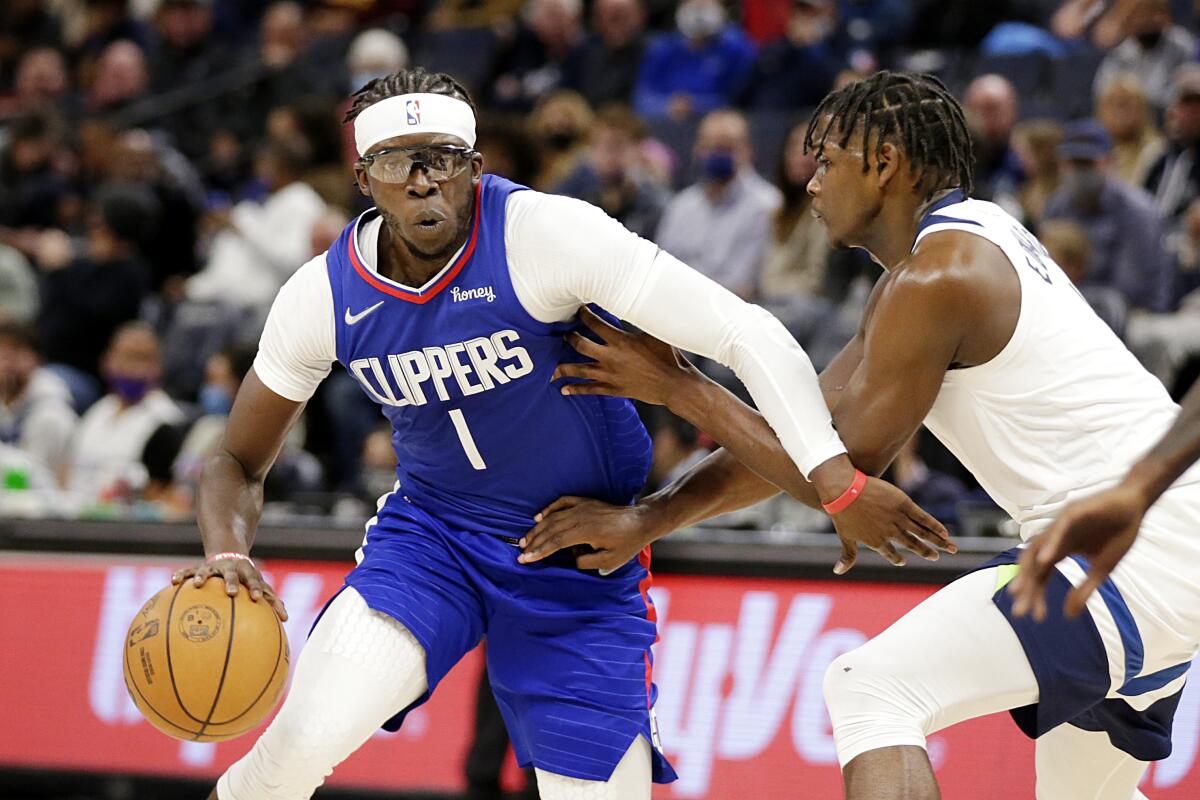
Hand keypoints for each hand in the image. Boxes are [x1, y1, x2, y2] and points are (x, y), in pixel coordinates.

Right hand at [172, 556, 287, 619]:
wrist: (231, 554)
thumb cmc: (247, 578)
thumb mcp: (258, 585)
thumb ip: (271, 600)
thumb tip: (286, 619)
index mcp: (248, 574)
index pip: (255, 582)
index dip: (256, 589)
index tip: (257, 599)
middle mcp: (232, 569)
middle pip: (233, 575)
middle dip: (233, 582)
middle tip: (232, 592)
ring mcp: (215, 568)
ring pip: (208, 570)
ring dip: (204, 576)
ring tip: (197, 584)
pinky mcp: (200, 567)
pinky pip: (188, 571)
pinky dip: (181, 575)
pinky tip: (172, 581)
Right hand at [519, 496, 652, 571]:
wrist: (640, 521)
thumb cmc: (626, 543)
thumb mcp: (609, 561)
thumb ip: (586, 562)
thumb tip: (570, 558)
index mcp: (586, 531)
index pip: (556, 542)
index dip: (539, 551)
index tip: (526, 559)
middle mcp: (580, 516)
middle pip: (550, 529)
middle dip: (533, 542)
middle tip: (520, 553)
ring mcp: (582, 506)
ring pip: (552, 517)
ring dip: (537, 529)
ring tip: (524, 540)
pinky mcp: (584, 501)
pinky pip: (561, 503)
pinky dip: (548, 509)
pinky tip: (538, 517)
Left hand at [554, 307, 702, 406]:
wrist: (674, 384)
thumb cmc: (669, 357)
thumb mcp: (655, 333)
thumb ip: (641, 321)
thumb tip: (639, 303)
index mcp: (620, 340)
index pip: (594, 323)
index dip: (585, 314)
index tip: (580, 310)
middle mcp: (611, 357)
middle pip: (580, 345)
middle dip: (570, 338)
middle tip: (565, 335)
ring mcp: (610, 375)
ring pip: (579, 370)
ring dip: (563, 368)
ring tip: (551, 369)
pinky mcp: (614, 389)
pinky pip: (590, 389)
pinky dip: (576, 389)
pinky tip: (564, 389)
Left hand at [827, 475, 955, 573]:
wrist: (844, 490)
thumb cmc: (842, 513)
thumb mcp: (845, 537)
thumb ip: (847, 556)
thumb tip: (837, 572)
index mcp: (877, 542)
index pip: (891, 553)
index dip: (897, 558)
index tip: (902, 561)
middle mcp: (890, 533)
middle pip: (912, 544)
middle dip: (926, 552)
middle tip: (936, 557)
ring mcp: (898, 518)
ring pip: (922, 533)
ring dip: (938, 541)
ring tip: (951, 548)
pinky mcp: (903, 504)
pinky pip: (923, 517)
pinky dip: (935, 525)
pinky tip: (944, 532)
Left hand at [1008, 483, 1144, 621]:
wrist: (1136, 506)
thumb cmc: (1118, 535)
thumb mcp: (1102, 569)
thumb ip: (1084, 590)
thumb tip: (1069, 616)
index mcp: (1060, 549)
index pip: (1041, 575)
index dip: (1036, 595)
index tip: (1035, 617)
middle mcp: (1055, 537)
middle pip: (1033, 564)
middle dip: (1025, 587)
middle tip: (1019, 611)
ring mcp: (1061, 524)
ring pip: (1038, 546)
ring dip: (1029, 568)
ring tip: (1021, 590)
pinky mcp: (1073, 512)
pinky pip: (1059, 529)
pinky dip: (1050, 544)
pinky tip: (1045, 560)